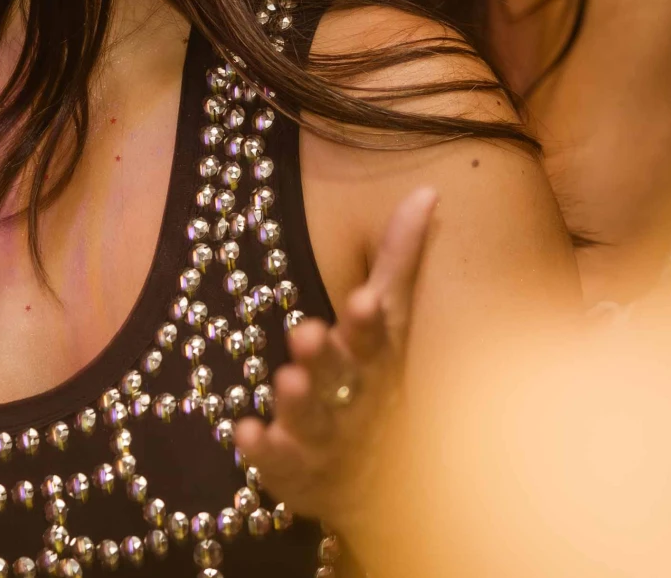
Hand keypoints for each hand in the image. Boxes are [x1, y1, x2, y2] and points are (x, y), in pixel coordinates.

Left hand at [232, 187, 434, 547]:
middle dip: (326, 359)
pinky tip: (244, 433)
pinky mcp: (295, 469)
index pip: (375, 339)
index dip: (368, 322)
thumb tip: (426, 191)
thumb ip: (398, 260)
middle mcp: (354, 401)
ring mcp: (326, 439)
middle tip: (306, 334)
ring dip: (298, 403)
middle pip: (340, 380)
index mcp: (375, 362)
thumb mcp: (389, 320)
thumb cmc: (378, 380)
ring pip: (311, 422)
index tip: (362, 299)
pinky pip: (278, 464)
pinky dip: (263, 451)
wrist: (382, 480)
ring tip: (286, 381)